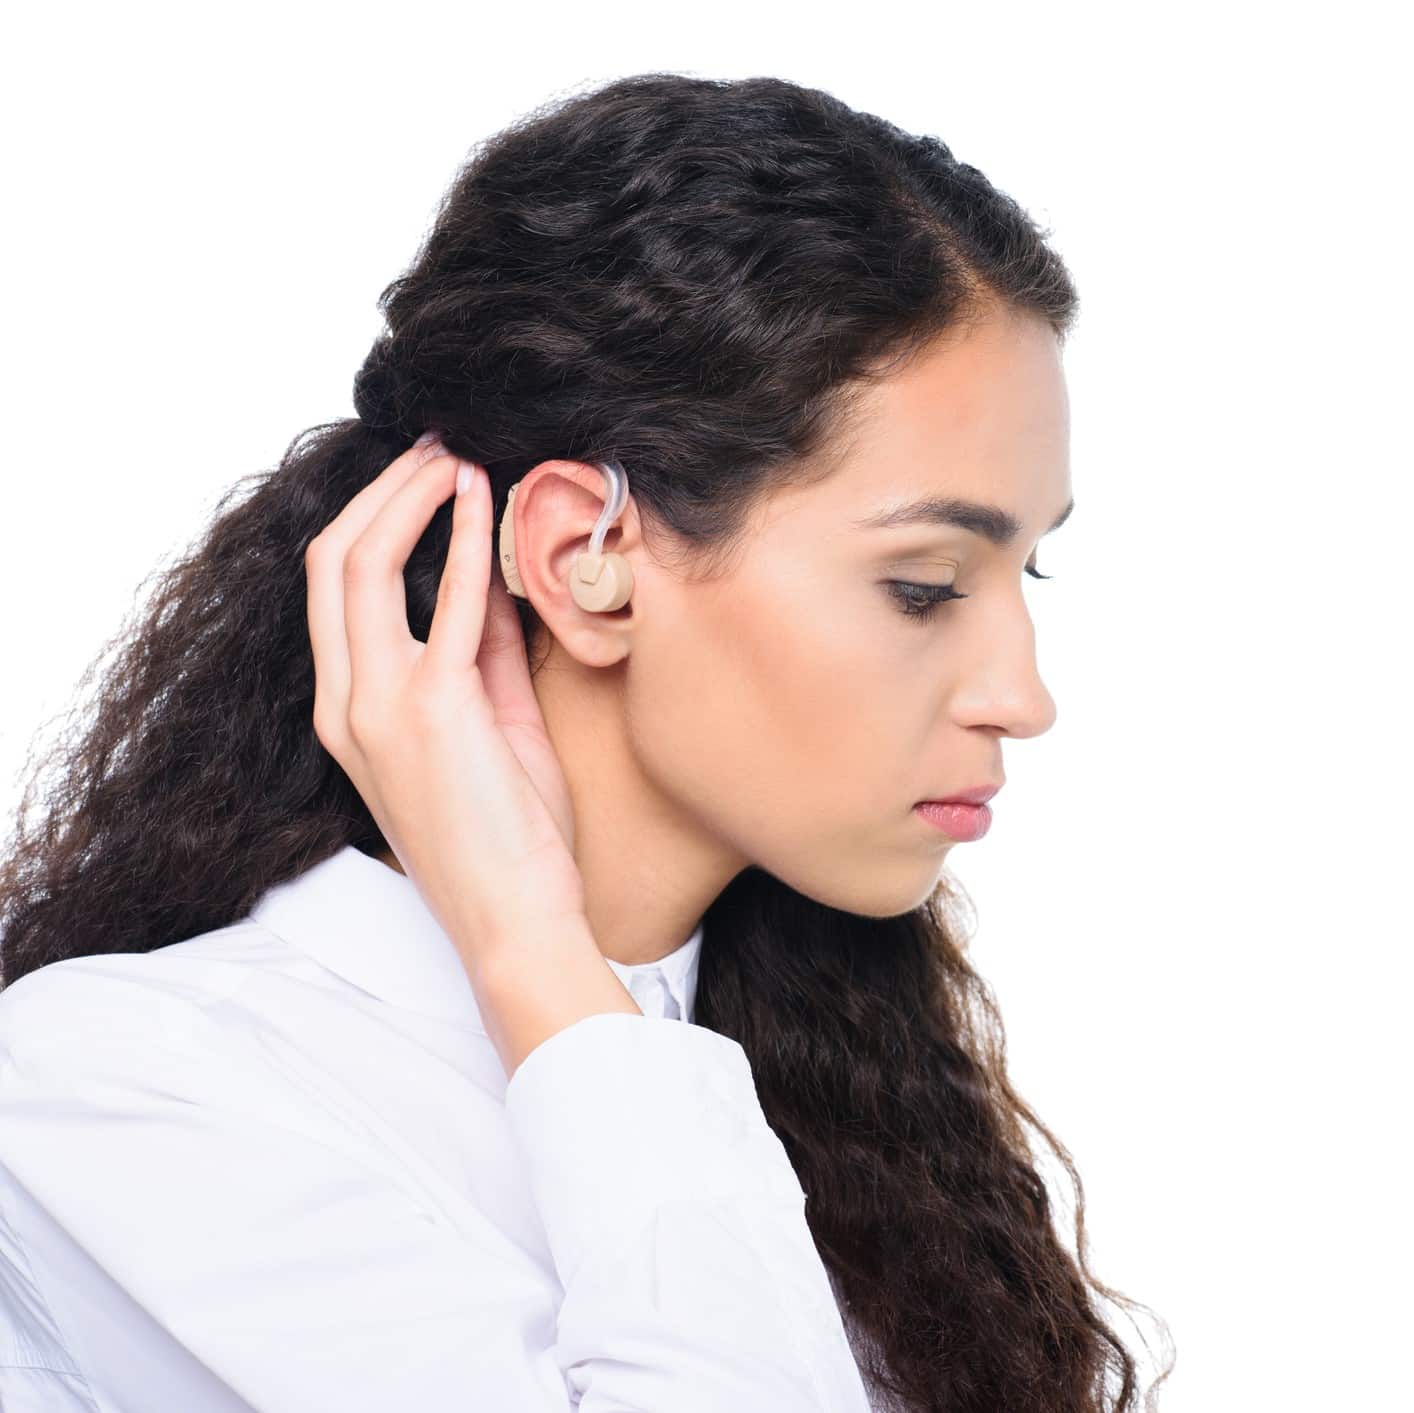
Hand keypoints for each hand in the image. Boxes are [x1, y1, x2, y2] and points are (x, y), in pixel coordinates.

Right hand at [304, 436, 588, 966]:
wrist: (516, 921)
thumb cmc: (507, 835)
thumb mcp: (488, 726)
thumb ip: (480, 649)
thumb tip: (489, 571)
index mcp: (346, 711)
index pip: (333, 590)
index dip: (373, 520)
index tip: (423, 478)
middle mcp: (344, 704)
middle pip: (329, 561)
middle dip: (381, 490)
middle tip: (435, 446)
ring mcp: (377, 707)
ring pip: (358, 564)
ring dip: (410, 497)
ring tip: (455, 456)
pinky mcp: (431, 712)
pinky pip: (442, 600)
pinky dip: (461, 538)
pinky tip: (485, 498)